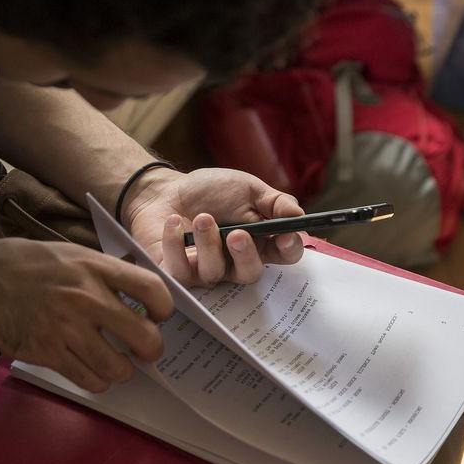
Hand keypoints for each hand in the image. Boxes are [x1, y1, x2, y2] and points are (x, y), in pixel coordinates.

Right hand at [0, 238, 173, 391]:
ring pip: (118, 368)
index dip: (164, 308)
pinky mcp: (50, 354)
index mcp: (95, 268)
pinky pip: (90, 380)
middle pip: (144, 338)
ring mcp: (68, 329)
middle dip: (151, 350)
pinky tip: (93, 370)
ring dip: (122, 370)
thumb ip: (103, 271)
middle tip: (145, 351)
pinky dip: (97, 380)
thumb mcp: (70, 253)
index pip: (152, 289)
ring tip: (116, 363)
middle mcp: (87, 299)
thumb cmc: (25, 265)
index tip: (158, 315)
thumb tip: (138, 290)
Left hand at [122, 167, 304, 286]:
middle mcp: (235, 262)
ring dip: (208, 243)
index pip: (284, 255)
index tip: (285, 236)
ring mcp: (206, 271)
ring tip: (202, 217)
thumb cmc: (209, 191)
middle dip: (245, 255)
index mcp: (259, 241)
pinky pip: (179, 273)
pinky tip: (174, 222)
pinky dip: (176, 244)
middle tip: (237, 234)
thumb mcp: (248, 189)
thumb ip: (275, 202)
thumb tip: (299, 216)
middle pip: (250, 274)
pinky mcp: (177, 274)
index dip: (288, 249)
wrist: (164, 189)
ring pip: (213, 273)